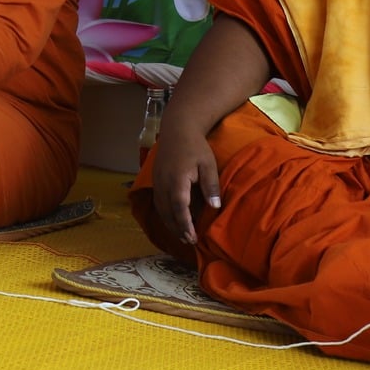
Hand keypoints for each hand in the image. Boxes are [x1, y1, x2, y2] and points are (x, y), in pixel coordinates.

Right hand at [150, 127, 222, 246]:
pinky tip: (172, 219)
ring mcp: (157, 181)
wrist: (178, 128)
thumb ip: (211, 185)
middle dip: (177, 229)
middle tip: (189, 241)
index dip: (185, 225)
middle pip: (167, 212)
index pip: (179, 208)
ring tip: (181, 235)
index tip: (192, 238)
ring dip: (170, 224)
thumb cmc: (196, 146)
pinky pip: (157, 202)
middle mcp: (163, 183)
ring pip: (160, 208)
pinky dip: (164, 214)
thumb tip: (215, 207)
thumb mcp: (208, 164)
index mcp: (177, 180)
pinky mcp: (155, 179)